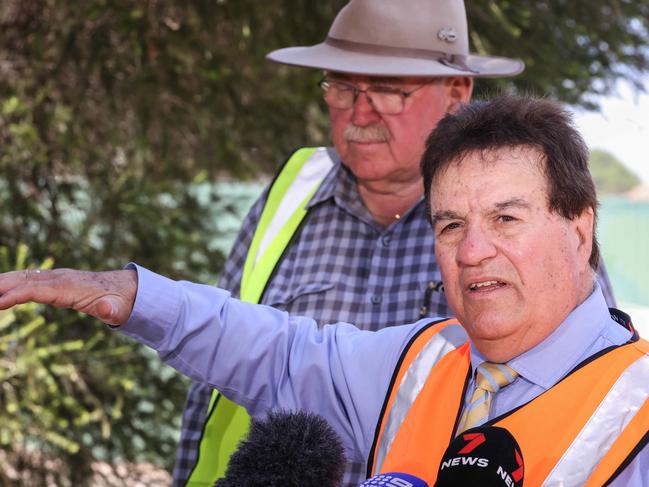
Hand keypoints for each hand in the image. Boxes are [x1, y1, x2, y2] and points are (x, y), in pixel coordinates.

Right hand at [0, 268, 137, 324]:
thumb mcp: (118, 310)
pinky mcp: (54, 281)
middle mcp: (59, 278)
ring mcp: (55, 277)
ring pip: (22, 277)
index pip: (36, 289)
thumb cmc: (120, 302)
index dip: (16, 295)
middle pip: (23, 279)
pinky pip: (27, 280)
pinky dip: (9, 282)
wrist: (126, 289)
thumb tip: (107, 309)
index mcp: (69, 287)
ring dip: (1, 282)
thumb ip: (111, 311)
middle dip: (0, 286)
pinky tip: (0, 290)